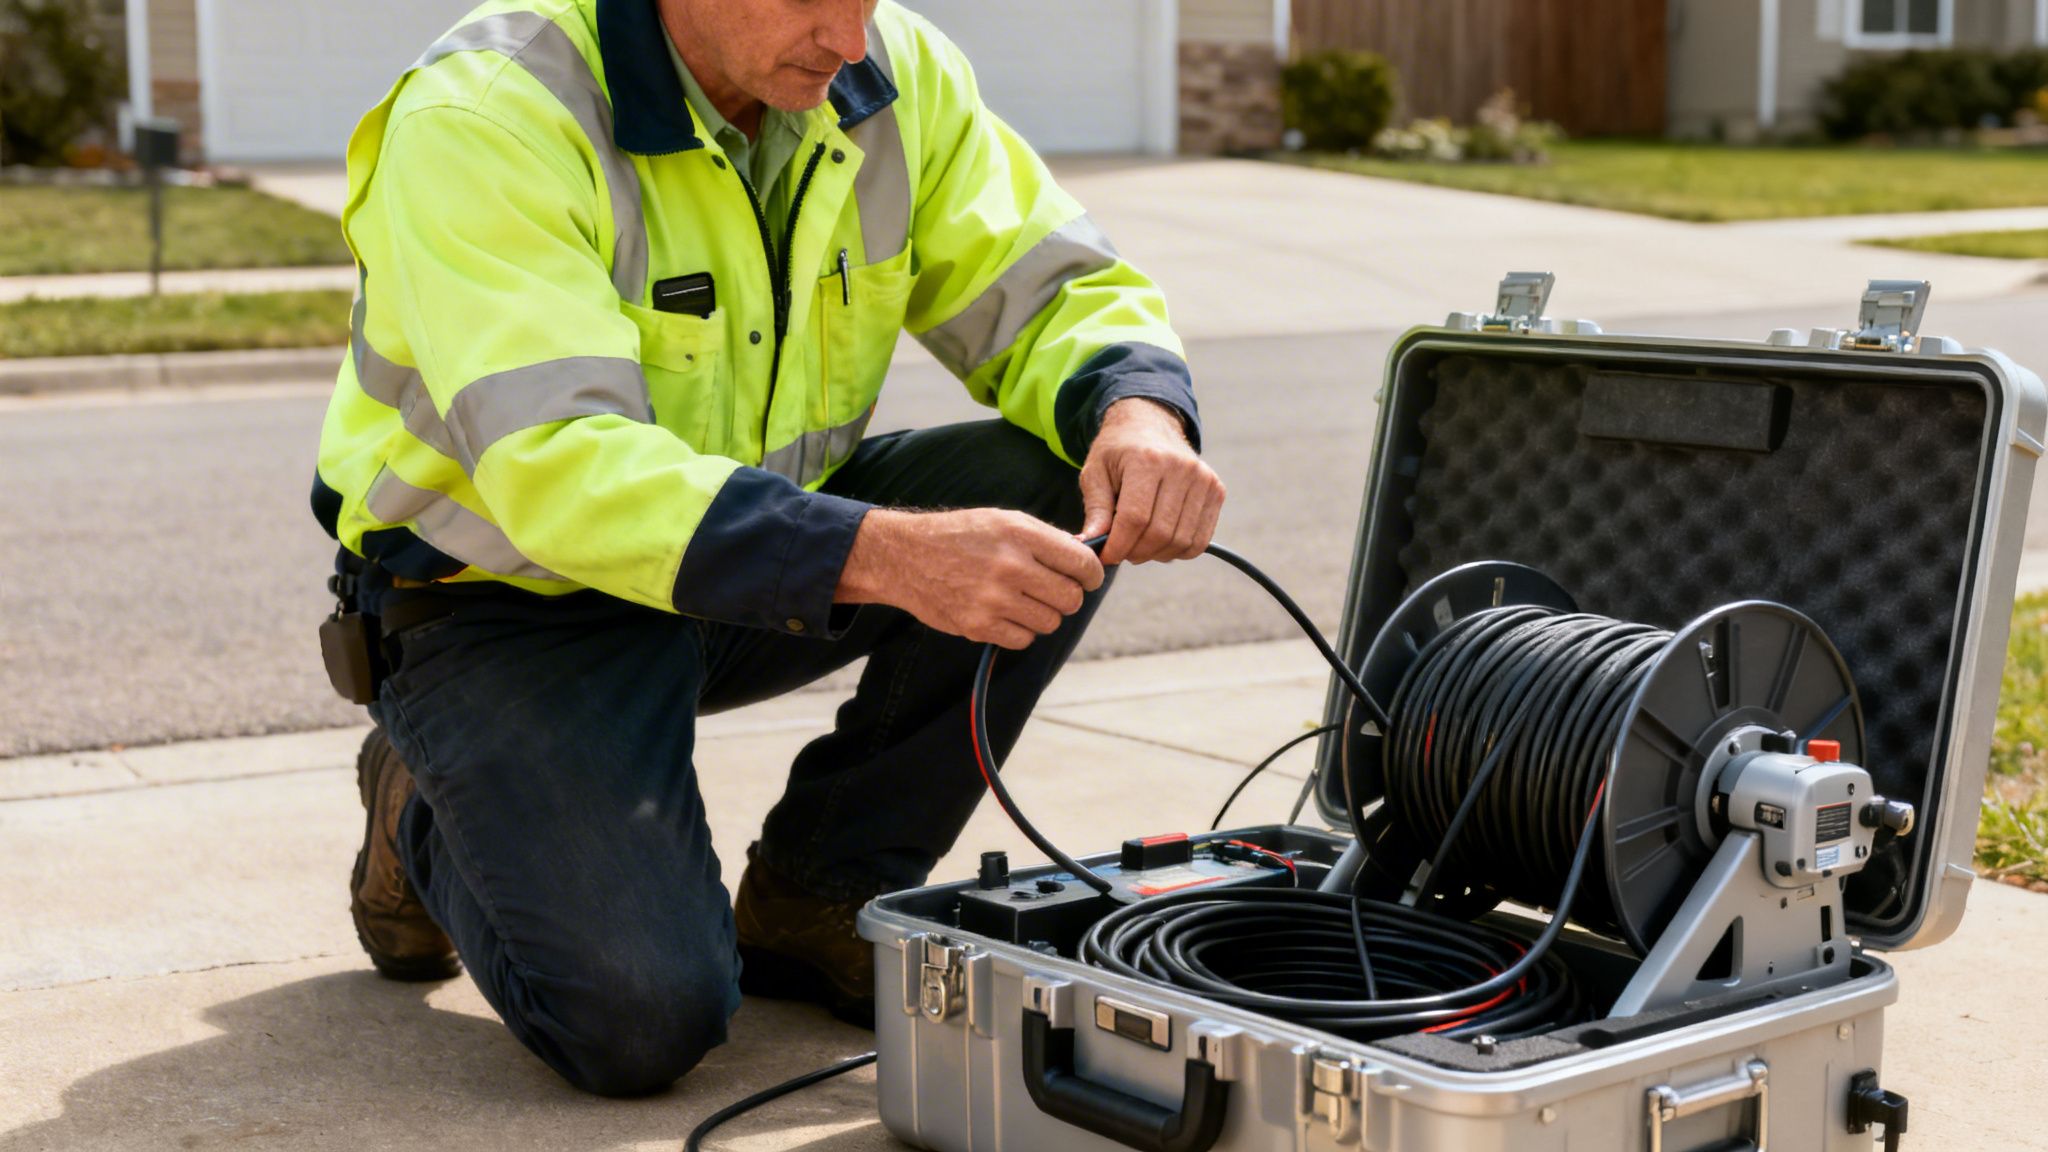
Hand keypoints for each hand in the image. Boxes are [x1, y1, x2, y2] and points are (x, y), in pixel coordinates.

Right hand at [836, 508, 1105, 649]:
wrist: (905, 556)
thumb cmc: (959, 535)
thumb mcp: (1003, 520)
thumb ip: (1045, 539)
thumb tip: (1086, 559)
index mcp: (1020, 534)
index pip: (1082, 564)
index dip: (1091, 575)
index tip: (1086, 579)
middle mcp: (1010, 566)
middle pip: (1070, 599)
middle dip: (1068, 597)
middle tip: (1052, 591)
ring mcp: (994, 599)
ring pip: (1050, 622)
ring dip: (1043, 615)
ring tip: (1023, 601)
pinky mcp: (978, 626)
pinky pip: (1024, 639)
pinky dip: (1020, 631)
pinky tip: (1005, 614)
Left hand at [1078, 398, 1225, 565]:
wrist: (1150, 424)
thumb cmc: (1118, 452)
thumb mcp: (1095, 473)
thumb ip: (1095, 510)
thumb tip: (1089, 546)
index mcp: (1147, 460)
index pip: (1135, 518)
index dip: (1118, 545)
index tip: (1105, 556)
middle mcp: (1181, 467)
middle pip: (1160, 533)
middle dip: (1136, 552)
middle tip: (1122, 552)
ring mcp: (1203, 479)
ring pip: (1182, 541)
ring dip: (1157, 554)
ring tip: (1140, 546)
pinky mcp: (1216, 490)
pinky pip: (1201, 539)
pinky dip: (1179, 551)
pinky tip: (1161, 543)